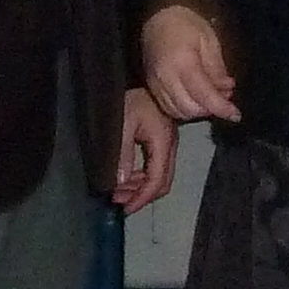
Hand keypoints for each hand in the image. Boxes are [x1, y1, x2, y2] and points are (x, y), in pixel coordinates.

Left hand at [114, 87, 177, 211]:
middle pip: (162, 183)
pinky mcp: (162, 140)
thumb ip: (122, 154)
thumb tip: (121, 182)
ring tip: (118, 191)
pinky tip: (128, 177)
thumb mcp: (122, 125)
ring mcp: (167, 144)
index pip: (156, 181)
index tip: (125, 209)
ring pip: (159, 176)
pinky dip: (142, 177)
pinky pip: (156, 167)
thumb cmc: (132, 99)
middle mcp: (169, 147)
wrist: (150, 79)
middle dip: (140, 196)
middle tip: (118, 201)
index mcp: (162, 143)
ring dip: (140, 187)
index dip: (141, 198)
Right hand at [142, 1, 239, 123]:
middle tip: (224, 97)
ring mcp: (155, 84)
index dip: (221, 108)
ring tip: (211, 96)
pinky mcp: (151, 87)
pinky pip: (169, 107)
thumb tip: (227, 90)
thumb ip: (217, 69)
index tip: (236, 114)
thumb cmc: (186, 24)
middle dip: (210, 109)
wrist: (157, 17)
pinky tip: (195, 97)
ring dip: (197, 110)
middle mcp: (166, 78)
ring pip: (178, 112)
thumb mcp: (209, 41)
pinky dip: (184, 108)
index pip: (204, 96)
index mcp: (182, 63)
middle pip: (190, 109)